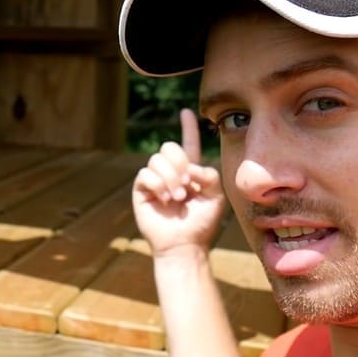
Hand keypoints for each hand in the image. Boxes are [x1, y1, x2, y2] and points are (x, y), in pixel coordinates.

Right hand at [133, 109, 225, 257]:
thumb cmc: (201, 223)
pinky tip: (166, 199)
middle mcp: (170, 172)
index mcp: (189, 171)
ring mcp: (155, 180)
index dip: (187, 128)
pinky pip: (146, 174)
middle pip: (169, 146)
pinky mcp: (142, 190)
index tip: (186, 112)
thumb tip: (187, 167)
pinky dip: (158, 184)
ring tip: (178, 197)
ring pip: (157, 159)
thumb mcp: (215, 197)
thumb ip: (209, 175)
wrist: (185, 244)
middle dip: (180, 162)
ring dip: (171, 177)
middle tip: (187, 185)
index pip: (187, 144)